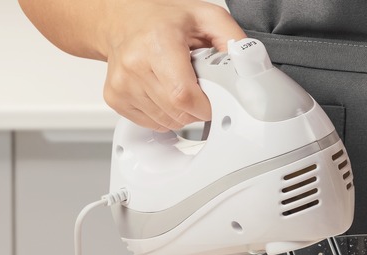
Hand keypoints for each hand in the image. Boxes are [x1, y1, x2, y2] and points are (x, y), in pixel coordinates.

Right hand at [101, 0, 245, 130]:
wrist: (125, 20)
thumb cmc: (164, 19)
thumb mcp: (206, 17)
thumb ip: (233, 39)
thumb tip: (251, 64)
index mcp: (158, 43)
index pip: (183, 95)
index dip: (205, 106)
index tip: (214, 98)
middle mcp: (135, 64)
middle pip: (177, 113)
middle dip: (198, 109)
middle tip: (199, 87)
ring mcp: (122, 84)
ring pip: (166, 122)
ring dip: (182, 113)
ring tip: (179, 84)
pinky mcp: (115, 98)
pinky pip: (152, 124)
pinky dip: (165, 115)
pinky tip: (164, 92)